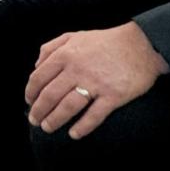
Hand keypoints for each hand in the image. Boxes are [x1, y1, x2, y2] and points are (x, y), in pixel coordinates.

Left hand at [25, 22, 169, 139]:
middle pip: (50, 94)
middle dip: (39, 110)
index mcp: (65, 54)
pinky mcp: (113, 96)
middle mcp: (77, 69)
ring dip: (55, 120)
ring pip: (68, 106)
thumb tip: (36, 65)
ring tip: (48, 128)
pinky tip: (74, 134)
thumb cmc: (104, 41)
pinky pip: (94, 115)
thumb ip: (51, 48)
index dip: (31, 92)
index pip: (39, 77)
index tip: (29, 102)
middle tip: (35, 120)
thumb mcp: (73, 36)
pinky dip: (83, 127)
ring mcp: (95, 83)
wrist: (140, 45)